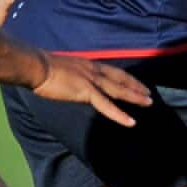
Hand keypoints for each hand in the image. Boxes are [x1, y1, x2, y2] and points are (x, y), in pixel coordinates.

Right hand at [32, 54, 152, 127]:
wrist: (37, 66)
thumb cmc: (44, 69)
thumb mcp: (66, 69)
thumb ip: (75, 75)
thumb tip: (75, 82)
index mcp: (90, 65)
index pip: (114, 71)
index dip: (127, 78)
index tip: (137, 83)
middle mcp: (95, 70)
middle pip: (121, 79)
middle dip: (136, 86)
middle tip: (149, 94)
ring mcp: (92, 81)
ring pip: (119, 91)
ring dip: (135, 97)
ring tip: (149, 103)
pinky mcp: (86, 92)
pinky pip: (107, 106)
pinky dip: (120, 114)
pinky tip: (131, 121)